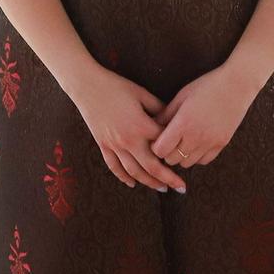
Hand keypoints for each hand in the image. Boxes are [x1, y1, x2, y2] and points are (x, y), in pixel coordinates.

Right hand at [63, 65, 186, 193]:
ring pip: (134, 171)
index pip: (164, 145)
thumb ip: (159, 108)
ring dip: (149, 182)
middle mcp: (128, 140)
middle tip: (181, 188)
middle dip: (168, 179)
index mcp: (141, 126)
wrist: (87, 85)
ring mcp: (114, 145)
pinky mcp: (103, 145)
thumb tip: (173, 119)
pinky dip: (123, 177)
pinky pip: (114, 167)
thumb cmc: (116, 86)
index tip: (186, 156)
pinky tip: (132, 183)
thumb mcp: (141, 93)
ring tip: (162, 188)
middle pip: (151, 167)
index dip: (176, 150)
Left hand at [150, 64, 261, 168]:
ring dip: (181, 155)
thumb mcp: (181, 96)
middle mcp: (196, 136)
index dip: (155, 146)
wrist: (236, 85)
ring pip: (187, 163)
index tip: (157, 137)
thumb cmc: (206, 86)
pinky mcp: (221, 144)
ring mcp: (210, 142)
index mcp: (183, 122)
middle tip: (168, 140)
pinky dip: (196, 156)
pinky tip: (196, 142)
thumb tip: (150, 126)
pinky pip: (203, 161)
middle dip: (166, 152)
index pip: (160, 150)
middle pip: (171, 159)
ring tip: (182, 141)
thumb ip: (165, 113)